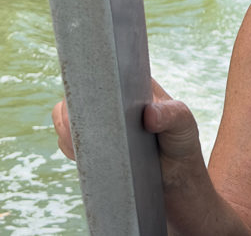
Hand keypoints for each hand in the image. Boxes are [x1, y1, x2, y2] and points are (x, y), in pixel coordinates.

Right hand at [51, 79, 202, 170]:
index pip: (100, 73)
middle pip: (76, 95)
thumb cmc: (181, 143)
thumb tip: (149, 114)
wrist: (174, 177)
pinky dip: (70, 147)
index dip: (89, 86)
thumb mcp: (183, 125)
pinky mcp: (91, 140)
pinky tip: (85, 156)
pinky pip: (67, 139)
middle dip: (76, 114)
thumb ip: (172, 116)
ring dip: (70, 132)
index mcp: (131, 83)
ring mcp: (99, 119)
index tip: (91, 107)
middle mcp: (111, 97)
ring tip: (90, 146)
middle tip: (92, 133)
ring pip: (66, 117)